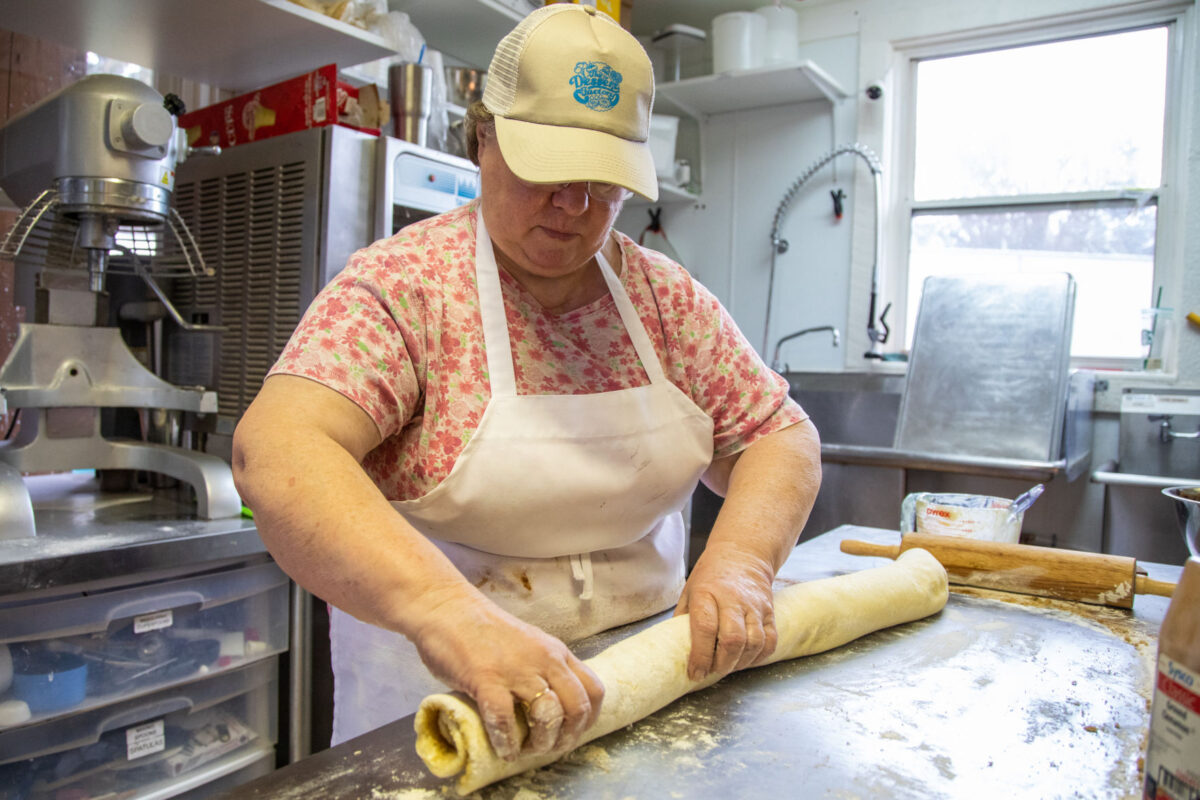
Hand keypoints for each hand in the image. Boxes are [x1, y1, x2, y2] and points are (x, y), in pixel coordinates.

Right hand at [409, 587, 604, 759]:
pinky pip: (505, 720)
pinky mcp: (486, 679)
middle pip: (576, 707)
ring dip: (540, 743)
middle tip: (549, 749)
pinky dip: (507, 742)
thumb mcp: (527, 646)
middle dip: (568, 737)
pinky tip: (503, 750)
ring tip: (526, 751)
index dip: (589, 719)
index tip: (573, 733)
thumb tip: (547, 711)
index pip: (593, 689)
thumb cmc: (482, 631)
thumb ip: (540, 670)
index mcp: (556, 652)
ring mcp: (516, 669)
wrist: (446, 608)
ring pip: (548, 716)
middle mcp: (544, 659)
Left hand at [674, 542, 777, 681]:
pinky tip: (746, 660)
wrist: (743, 554)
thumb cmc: (711, 576)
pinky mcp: (770, 611)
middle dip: (722, 664)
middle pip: (732, 639)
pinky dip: (759, 657)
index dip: (700, 656)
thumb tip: (676, 650)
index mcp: (707, 593)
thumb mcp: (689, 590)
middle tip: (712, 672)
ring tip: (728, 666)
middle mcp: (733, 599)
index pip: (705, 628)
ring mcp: (754, 605)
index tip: (695, 673)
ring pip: (753, 642)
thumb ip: (683, 619)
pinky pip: (770, 640)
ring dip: (740, 663)